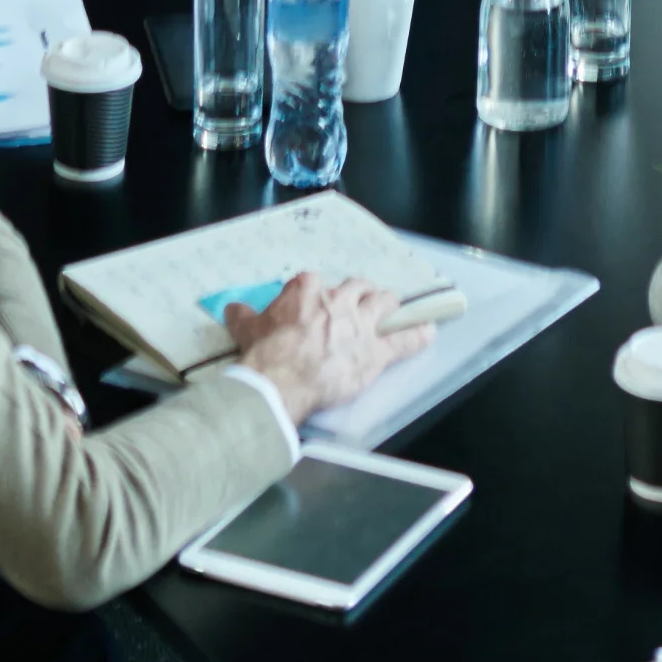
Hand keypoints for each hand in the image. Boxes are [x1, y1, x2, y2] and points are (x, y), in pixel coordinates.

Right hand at [226, 271, 432, 424]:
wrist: (283, 378)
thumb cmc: (266, 352)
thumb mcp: (248, 329)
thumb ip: (244, 317)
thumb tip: (233, 309)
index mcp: (308, 290)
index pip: (317, 283)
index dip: (319, 295)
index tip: (316, 306)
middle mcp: (340, 300)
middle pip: (358, 287)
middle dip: (360, 295)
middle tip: (357, 306)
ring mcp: (361, 324)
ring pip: (385, 303)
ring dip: (389, 305)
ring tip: (392, 309)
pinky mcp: (376, 350)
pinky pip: (404, 339)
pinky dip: (417, 335)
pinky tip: (428, 332)